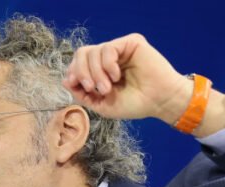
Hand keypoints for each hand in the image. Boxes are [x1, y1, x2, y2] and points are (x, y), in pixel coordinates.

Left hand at [63, 34, 199, 125]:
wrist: (159, 102)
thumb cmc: (135, 104)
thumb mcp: (103, 105)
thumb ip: (83, 95)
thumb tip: (65, 81)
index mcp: (102, 70)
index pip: (79, 63)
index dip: (73, 71)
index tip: (75, 84)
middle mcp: (109, 57)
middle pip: (82, 53)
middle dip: (81, 71)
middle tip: (91, 87)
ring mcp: (120, 49)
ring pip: (93, 51)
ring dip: (96, 73)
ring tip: (107, 88)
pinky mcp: (131, 43)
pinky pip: (108, 48)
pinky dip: (107, 64)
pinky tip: (116, 76)